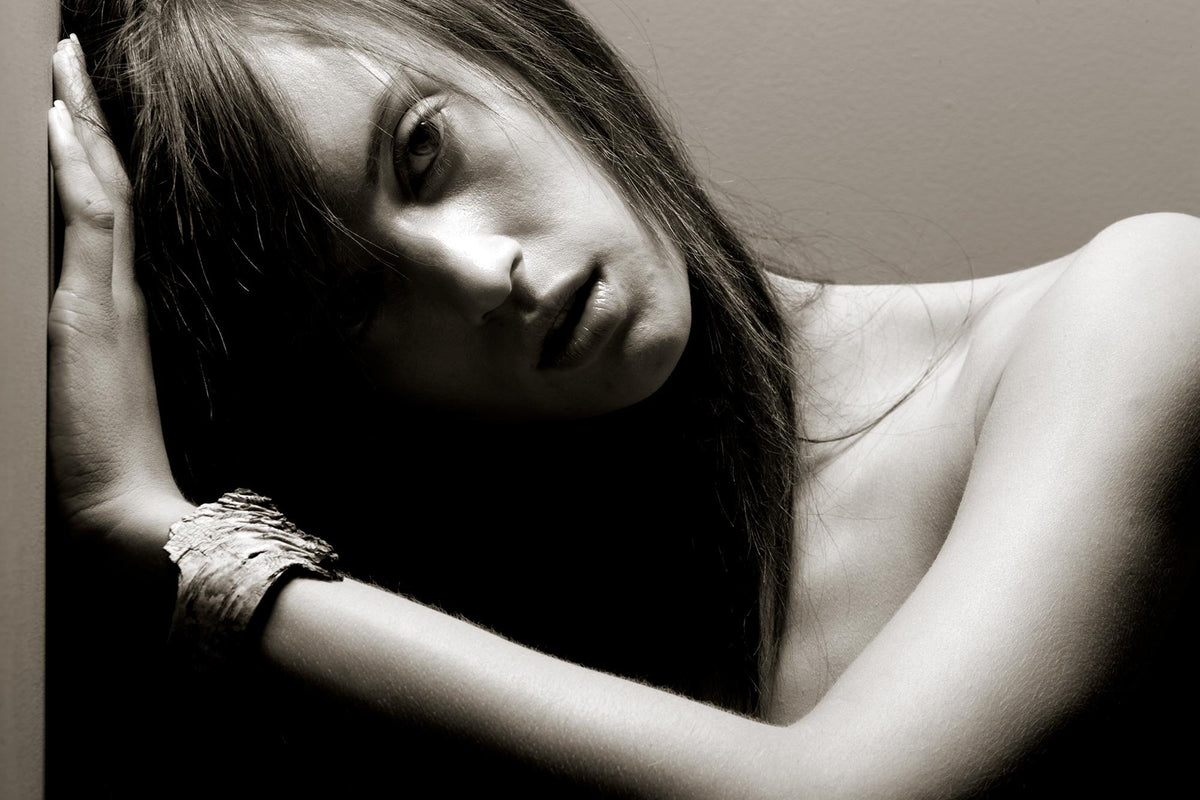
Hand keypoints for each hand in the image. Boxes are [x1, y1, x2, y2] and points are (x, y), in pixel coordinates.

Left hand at [48, 36, 183, 539]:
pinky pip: (90, 224)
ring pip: (98, 190)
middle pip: (104, 185)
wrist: (124, 507)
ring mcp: (105, 296)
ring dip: (80, 124)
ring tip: (65, 65)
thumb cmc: (107, 460)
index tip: (77, 104)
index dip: (92, 153)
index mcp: (116, 303)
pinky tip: (62, 125)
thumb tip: (77, 319)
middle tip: (71, 55)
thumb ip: (89, 346)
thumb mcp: (89, 392)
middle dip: (86, 117)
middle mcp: (114, 289)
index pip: (103, 210)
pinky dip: (78, 170)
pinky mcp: (92, 311)